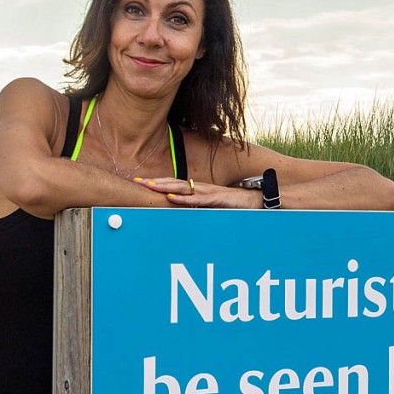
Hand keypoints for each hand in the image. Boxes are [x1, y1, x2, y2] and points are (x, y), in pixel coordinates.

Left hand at [132, 177, 261, 208]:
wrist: (256, 200)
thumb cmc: (233, 204)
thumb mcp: (212, 207)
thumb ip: (198, 208)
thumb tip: (184, 213)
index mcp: (198, 189)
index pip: (174, 184)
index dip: (157, 183)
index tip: (141, 182)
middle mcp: (200, 187)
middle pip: (173, 183)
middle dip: (154, 182)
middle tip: (137, 181)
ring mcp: (208, 192)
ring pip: (182, 188)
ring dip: (164, 186)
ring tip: (149, 186)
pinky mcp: (216, 199)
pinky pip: (197, 199)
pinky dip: (183, 198)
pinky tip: (171, 197)